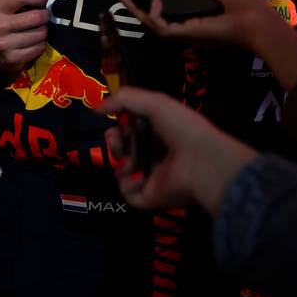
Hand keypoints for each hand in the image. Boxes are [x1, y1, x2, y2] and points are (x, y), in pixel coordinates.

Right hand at [0, 0, 51, 71]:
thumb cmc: (2, 19)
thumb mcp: (7, 0)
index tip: (41, 0)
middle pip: (36, 17)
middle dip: (44, 16)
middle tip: (42, 16)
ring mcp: (4, 44)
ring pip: (41, 33)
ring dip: (43, 31)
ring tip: (36, 29)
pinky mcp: (12, 58)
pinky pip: (39, 48)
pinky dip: (40, 44)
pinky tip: (33, 42)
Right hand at [100, 87, 256, 214]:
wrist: (201, 161)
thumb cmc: (181, 128)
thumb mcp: (154, 102)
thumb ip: (123, 99)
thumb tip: (95, 108)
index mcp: (160, 133)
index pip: (131, 130)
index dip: (119, 125)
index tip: (116, 123)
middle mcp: (155, 154)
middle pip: (123, 149)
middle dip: (114, 143)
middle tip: (117, 141)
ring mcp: (152, 177)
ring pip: (122, 172)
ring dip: (120, 163)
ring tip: (129, 161)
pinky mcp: (149, 197)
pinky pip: (128, 194)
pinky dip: (127, 185)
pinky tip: (139, 176)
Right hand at [118, 0, 287, 52]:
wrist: (257, 24)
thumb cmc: (247, 9)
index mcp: (197, 21)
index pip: (169, 16)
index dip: (152, 6)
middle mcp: (187, 30)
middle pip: (154, 21)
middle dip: (136, 9)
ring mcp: (185, 34)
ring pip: (152, 25)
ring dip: (136, 11)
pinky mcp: (185, 35)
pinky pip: (160, 27)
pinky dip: (153, 14)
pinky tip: (154, 0)